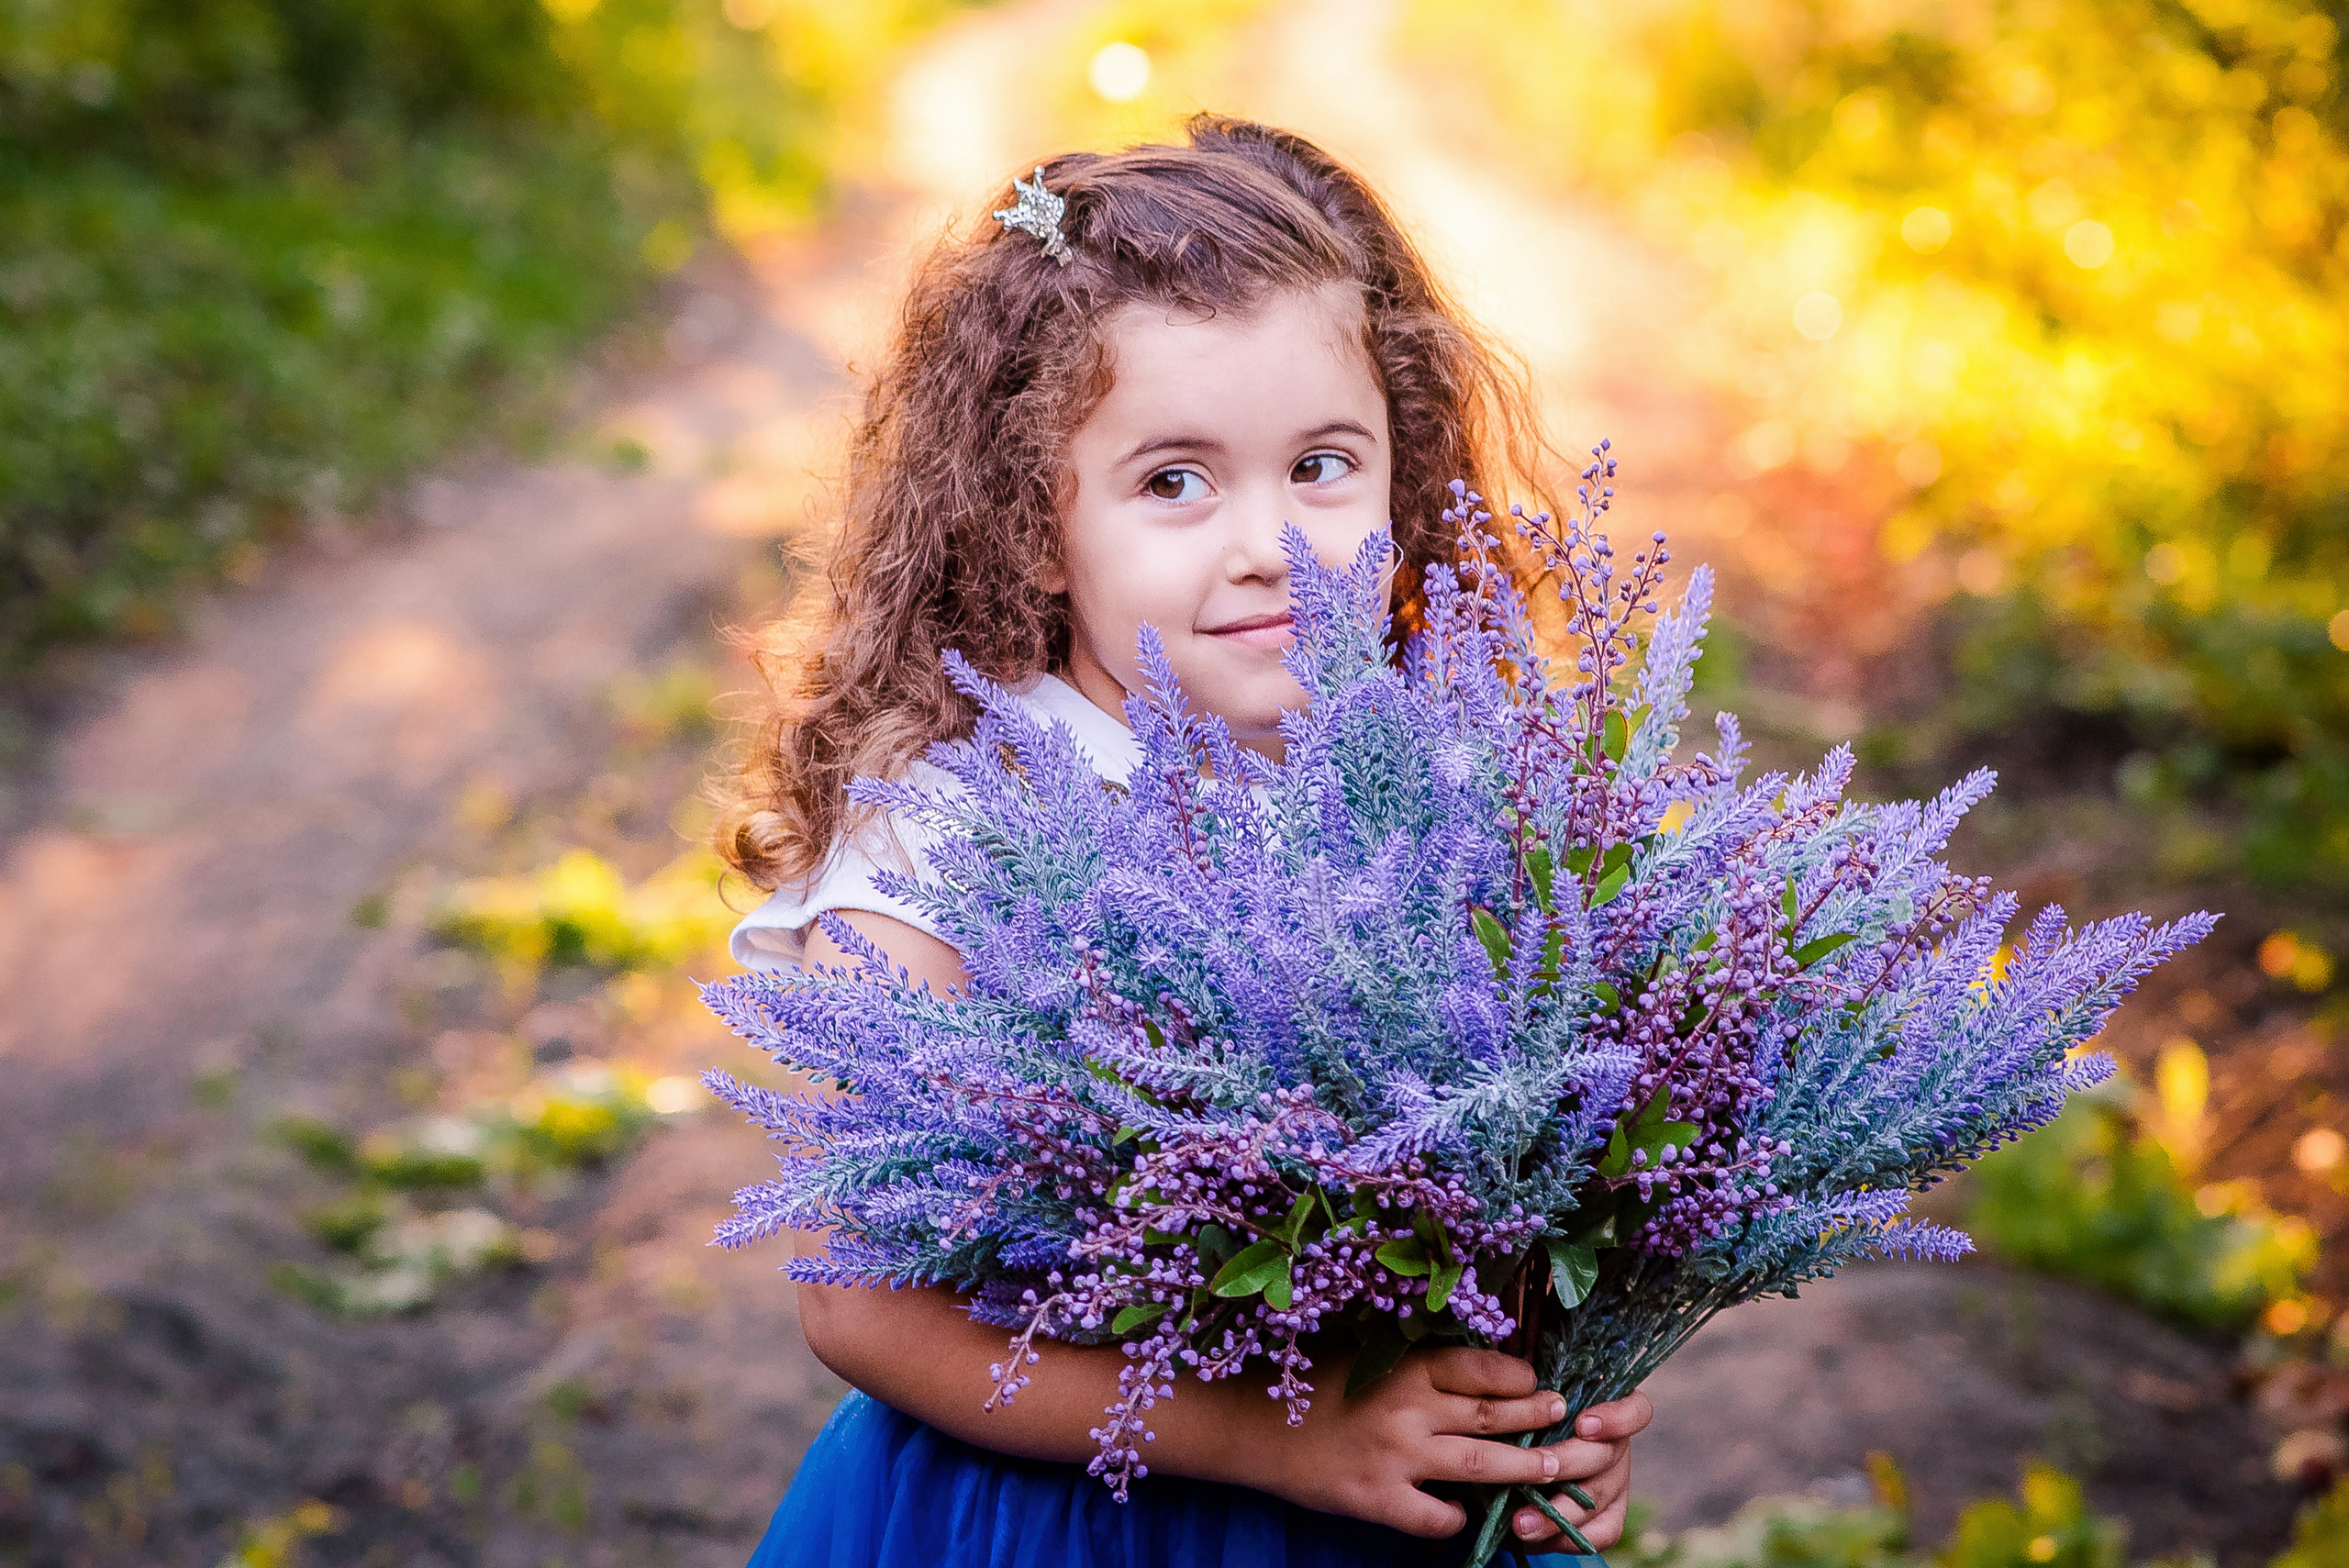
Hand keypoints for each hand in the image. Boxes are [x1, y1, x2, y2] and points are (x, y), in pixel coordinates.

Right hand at [1262, 1346, 1571, 1538]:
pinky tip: (1465, 1515)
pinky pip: (1435, 1516)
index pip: (1481, 1367)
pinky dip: (1457, 1518)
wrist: (1250, 1423)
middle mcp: (1407, 1410)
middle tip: (1564, 1418)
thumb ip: (1411, 1362)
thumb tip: (1471, 1366)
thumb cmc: (1308, 1382)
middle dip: (1536, 1418)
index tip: (1537, 1380)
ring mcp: (1395, 1458)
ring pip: (1480, 1466)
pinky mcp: (1377, 1499)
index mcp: (1404, 1366)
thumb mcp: (1363, 1355)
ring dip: (1522, 1468)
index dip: (1518, 1375)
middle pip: (1492, 1415)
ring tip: (1551, 1469)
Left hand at [1506, 1390, 1653, 1552]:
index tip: (1583, 1424)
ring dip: (1559, 1514)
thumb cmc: (1522, 1407)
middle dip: (1566, 1466)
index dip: (1616, 1419)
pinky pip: (1602, 1534)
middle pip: (1605, 1457)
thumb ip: (1527, 1379)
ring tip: (1521, 1523)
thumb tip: (1512, 1367)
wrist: (1519, 1446)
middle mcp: (1616, 1445)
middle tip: (1532, 1474)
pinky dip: (1569, 1539)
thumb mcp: (1527, 1387)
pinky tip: (1537, 1539)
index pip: (1635, 1410)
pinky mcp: (1608, 1516)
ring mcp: (1616, 1482)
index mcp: (1605, 1406)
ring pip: (1598, 1501)